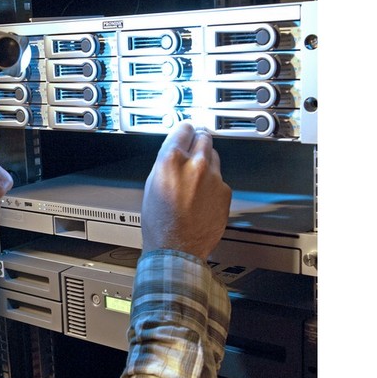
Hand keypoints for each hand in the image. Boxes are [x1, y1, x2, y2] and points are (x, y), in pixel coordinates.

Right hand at [141, 122, 231, 259]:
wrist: (177, 249)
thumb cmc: (160, 224)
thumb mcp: (151, 185)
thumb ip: (165, 162)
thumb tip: (173, 150)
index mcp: (171, 160)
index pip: (183, 129)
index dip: (183, 130)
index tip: (185, 130)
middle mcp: (195, 164)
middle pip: (203, 137)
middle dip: (197, 141)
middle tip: (193, 147)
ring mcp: (213, 177)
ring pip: (213, 157)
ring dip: (205, 162)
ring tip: (194, 179)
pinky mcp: (225, 191)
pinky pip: (220, 178)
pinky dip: (213, 183)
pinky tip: (201, 196)